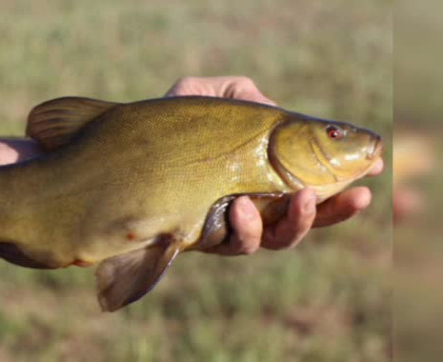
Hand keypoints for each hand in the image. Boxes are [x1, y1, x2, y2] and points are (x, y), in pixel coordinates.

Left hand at [166, 76, 383, 254]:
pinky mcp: (198, 239)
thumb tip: (275, 114)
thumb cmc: (166, 123)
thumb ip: (245, 95)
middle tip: (356, 194)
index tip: (373, 172)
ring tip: (299, 197)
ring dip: (294, 224)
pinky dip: (244, 229)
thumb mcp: (207, 94)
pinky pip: (230, 245)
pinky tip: (241, 206)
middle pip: (302, 222)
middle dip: (333, 213)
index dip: (343, 186)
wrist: (117, 148)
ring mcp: (224, 226)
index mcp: (259, 178)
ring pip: (273, 240)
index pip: (310, 188)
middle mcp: (247, 206)